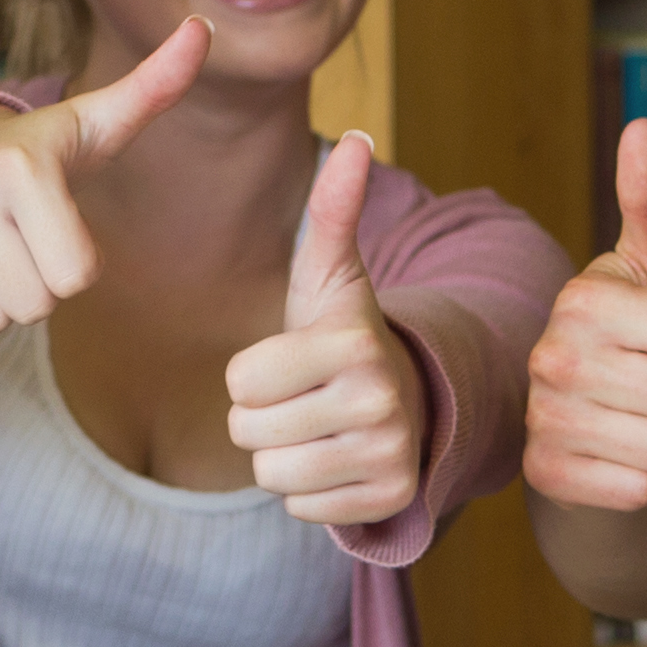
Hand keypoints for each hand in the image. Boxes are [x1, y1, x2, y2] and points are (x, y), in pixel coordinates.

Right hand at [0, 14, 211, 341]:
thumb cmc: (42, 150)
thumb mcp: (98, 124)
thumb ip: (156, 86)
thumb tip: (204, 28)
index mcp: (23, 164)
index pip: (74, 279)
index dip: (76, 263)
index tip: (58, 223)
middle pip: (33, 305)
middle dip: (39, 283)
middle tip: (23, 237)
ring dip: (0, 296)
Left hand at [220, 135, 425, 527]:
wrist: (405, 399)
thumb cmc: (342, 336)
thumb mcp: (329, 276)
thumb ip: (333, 210)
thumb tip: (358, 136)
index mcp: (355, 344)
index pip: (241, 383)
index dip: (251, 374)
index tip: (290, 363)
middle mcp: (379, 403)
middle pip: (248, 432)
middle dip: (263, 417)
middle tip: (304, 398)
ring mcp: (389, 457)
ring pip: (270, 476)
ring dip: (281, 455)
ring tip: (317, 428)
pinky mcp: (388, 500)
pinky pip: (299, 510)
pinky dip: (308, 491)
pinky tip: (337, 460)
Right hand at [522, 118, 646, 512]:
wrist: (596, 429)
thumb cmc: (639, 340)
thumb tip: (642, 126)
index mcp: (583, 300)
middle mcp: (552, 357)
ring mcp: (545, 420)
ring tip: (637, 421)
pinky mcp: (548, 477)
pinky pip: (643, 489)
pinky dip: (646, 482)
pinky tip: (618, 458)